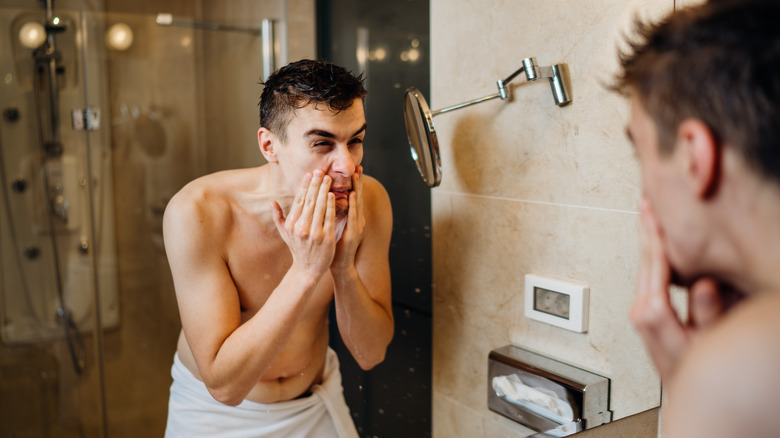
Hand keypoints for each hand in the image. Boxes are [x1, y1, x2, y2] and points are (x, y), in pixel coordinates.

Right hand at [272, 169, 336, 278]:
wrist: (308, 270)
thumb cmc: (297, 250)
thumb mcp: (285, 234)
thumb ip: (278, 217)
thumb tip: (272, 202)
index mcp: (291, 224)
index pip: (299, 201)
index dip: (304, 186)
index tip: (309, 174)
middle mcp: (300, 227)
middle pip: (309, 201)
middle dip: (315, 184)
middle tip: (320, 170)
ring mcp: (313, 233)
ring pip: (319, 207)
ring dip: (324, 191)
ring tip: (328, 178)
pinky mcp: (325, 238)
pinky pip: (328, 218)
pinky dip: (331, 205)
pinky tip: (333, 195)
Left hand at [331, 166, 365, 272]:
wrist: (339, 266)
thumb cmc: (334, 247)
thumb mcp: (334, 227)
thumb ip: (333, 214)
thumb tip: (328, 200)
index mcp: (352, 219)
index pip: (353, 197)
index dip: (354, 184)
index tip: (354, 169)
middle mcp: (357, 221)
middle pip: (357, 197)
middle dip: (358, 182)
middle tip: (358, 166)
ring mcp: (356, 227)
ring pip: (357, 204)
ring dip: (357, 188)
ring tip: (356, 175)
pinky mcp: (353, 234)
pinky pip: (353, 216)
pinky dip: (353, 205)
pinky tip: (352, 194)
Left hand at [630, 196, 725, 382]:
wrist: (688, 396)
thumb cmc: (699, 373)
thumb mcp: (708, 344)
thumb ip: (706, 314)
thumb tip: (702, 284)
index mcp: (653, 314)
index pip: (655, 264)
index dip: (656, 235)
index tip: (654, 211)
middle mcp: (642, 311)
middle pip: (644, 260)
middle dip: (647, 230)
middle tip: (646, 200)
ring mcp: (642, 313)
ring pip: (644, 266)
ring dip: (648, 239)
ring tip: (649, 213)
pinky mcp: (647, 314)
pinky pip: (649, 276)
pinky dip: (653, 256)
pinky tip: (658, 244)